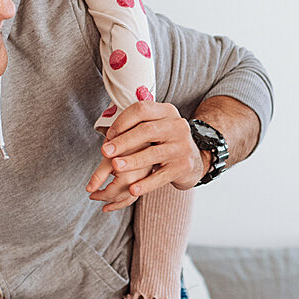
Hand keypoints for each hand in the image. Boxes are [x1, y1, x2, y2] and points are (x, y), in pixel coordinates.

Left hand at [85, 100, 202, 210]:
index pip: (142, 110)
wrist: (193, 160)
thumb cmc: (164, 142)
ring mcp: (182, 147)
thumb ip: (136, 126)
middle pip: (147, 131)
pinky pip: (161, 177)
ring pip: (153, 154)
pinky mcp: (183, 167)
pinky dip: (146, 184)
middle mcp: (177, 126)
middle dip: (124, 142)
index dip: (122, 121)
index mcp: (167, 112)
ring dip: (132, 161)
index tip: (109, 134)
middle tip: (105, 151)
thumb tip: (107, 136)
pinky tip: (132, 189)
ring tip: (115, 166)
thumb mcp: (155, 127)